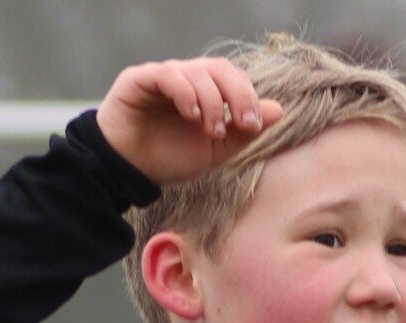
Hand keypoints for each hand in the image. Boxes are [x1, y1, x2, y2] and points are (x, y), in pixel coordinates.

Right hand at [95, 58, 283, 185]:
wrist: (128, 170)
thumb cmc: (168, 159)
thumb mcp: (213, 152)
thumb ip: (241, 132)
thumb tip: (277, 110)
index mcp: (206, 93)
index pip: (234, 80)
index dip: (248, 97)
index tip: (253, 126)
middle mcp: (188, 79)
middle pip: (221, 69)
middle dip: (237, 95)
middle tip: (242, 123)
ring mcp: (165, 76)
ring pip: (198, 72)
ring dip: (212, 101)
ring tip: (210, 130)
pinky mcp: (141, 79)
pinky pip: (170, 75)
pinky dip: (186, 93)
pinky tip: (191, 116)